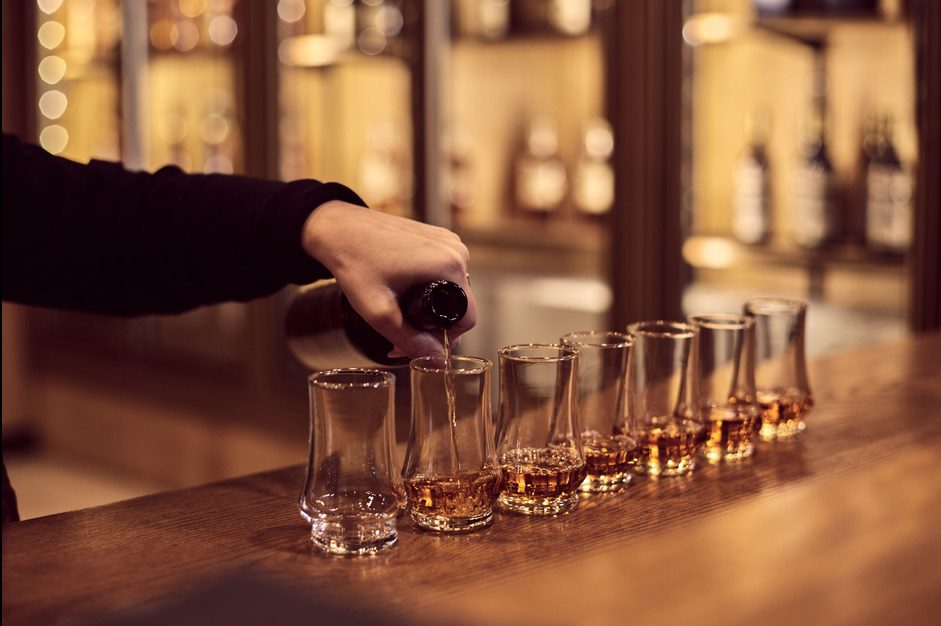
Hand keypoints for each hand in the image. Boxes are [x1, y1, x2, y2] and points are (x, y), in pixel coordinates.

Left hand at [301, 201, 476, 358]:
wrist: (338, 228)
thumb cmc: (355, 263)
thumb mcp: (380, 312)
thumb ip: (411, 341)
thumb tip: (438, 361)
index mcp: (450, 266)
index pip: (467, 318)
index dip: (446, 339)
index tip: (418, 343)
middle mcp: (457, 250)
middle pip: (460, 305)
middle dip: (435, 324)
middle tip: (400, 334)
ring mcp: (448, 241)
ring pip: (451, 290)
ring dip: (431, 306)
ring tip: (397, 311)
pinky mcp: (437, 237)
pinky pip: (443, 272)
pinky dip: (428, 286)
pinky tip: (403, 291)